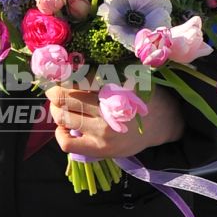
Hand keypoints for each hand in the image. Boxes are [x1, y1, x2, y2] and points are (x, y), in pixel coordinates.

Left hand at [46, 83, 183, 159]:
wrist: (162, 124)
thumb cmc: (142, 95)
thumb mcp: (129, 76)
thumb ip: (104, 72)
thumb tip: (68, 67)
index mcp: (115, 85)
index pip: (78, 77)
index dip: (62, 73)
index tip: (57, 72)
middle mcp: (108, 109)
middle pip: (63, 96)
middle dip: (54, 89)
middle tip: (54, 87)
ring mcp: (103, 132)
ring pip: (62, 117)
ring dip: (55, 108)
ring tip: (59, 104)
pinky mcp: (100, 149)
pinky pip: (67, 143)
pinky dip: (60, 133)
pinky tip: (66, 126)